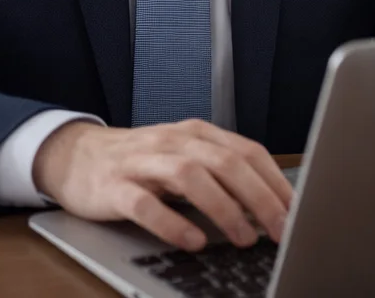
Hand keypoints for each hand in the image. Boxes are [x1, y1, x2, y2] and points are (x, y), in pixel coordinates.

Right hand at [33, 119, 292, 251]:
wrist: (75, 156)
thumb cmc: (139, 163)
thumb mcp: (183, 159)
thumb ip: (222, 175)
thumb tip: (273, 208)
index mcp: (195, 134)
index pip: (246, 151)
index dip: (276, 182)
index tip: (298, 212)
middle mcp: (172, 141)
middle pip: (224, 162)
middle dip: (259, 198)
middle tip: (281, 230)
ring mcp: (141, 162)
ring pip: (189, 176)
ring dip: (223, 208)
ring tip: (244, 238)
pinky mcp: (113, 186)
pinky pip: (145, 204)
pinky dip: (172, 223)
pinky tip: (193, 241)